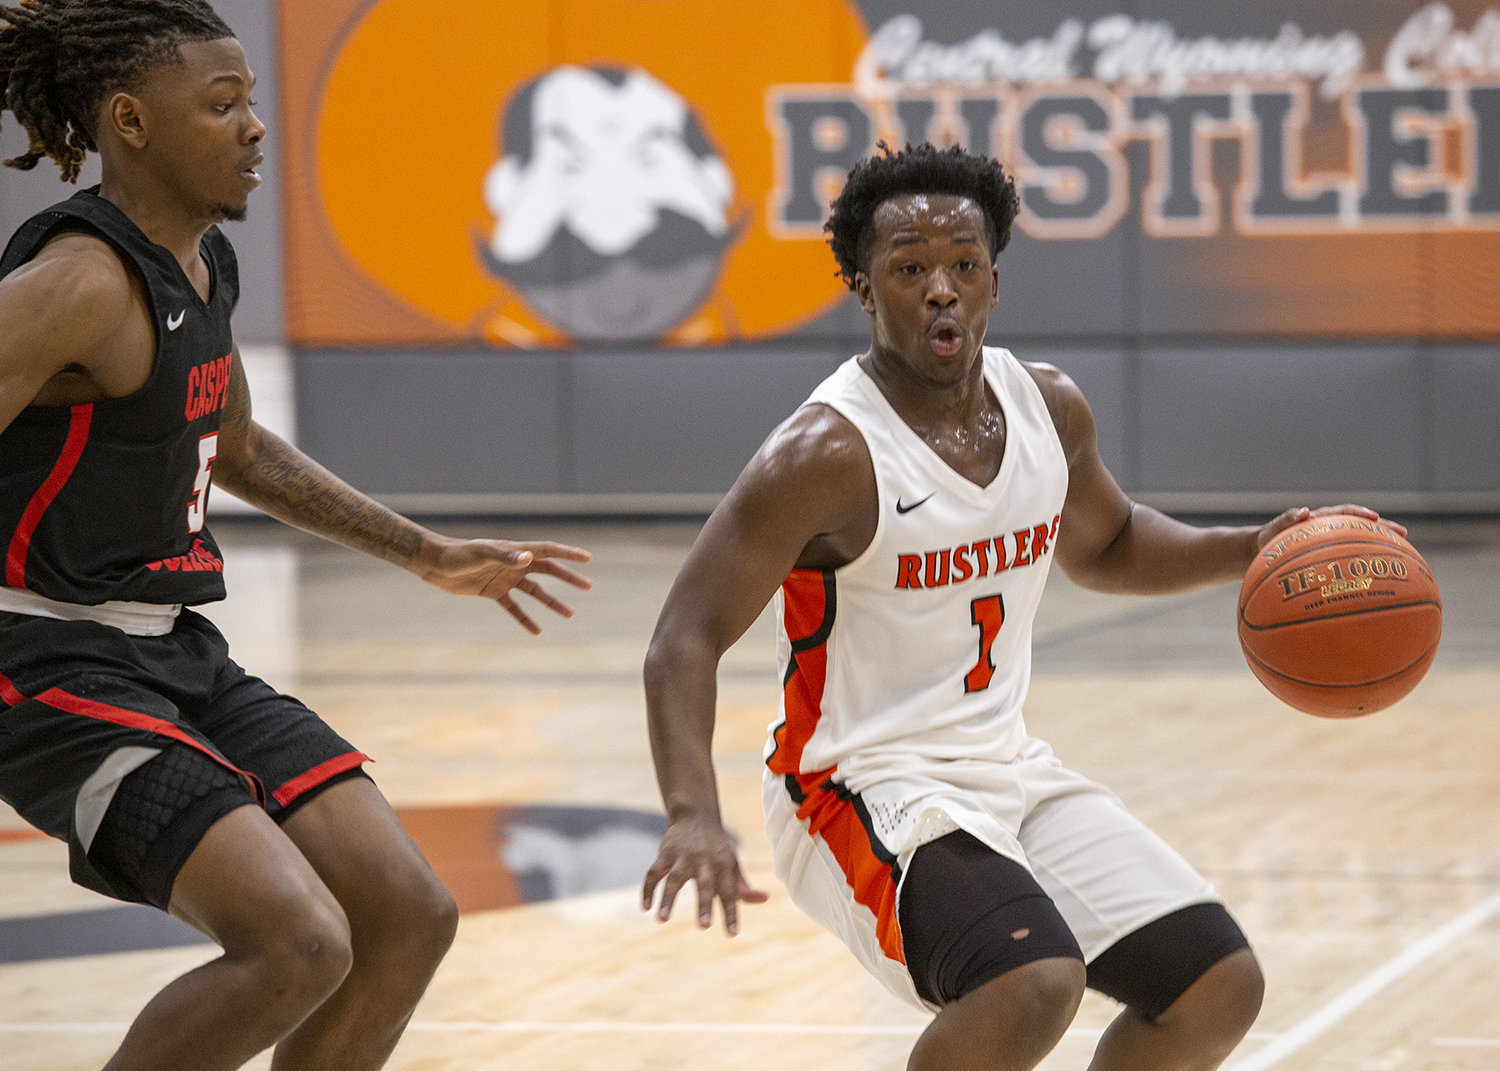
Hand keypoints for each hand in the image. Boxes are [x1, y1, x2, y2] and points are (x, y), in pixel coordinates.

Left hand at [417, 536, 591, 632]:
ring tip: (569, 614)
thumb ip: (505, 556)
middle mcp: (514, 564)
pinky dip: (524, 618)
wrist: (435, 564)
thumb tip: (528, 558)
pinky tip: (537, 631)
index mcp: (515, 551)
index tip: (588, 558)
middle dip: (568, 578)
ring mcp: (505, 579)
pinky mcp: (493, 592)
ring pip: (535, 592)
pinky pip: (513, 607)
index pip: (548, 551)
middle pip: (548, 571)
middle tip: (588, 586)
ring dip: (551, 602)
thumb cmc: (458, 554)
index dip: (568, 554)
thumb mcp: (481, 554)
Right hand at [642, 817, 767, 935]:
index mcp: (724, 865)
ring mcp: (683, 857)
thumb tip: (764, 899)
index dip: (732, 913)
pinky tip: (646, 907)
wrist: (696, 816)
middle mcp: (704, 861)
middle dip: (704, 904)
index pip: (730, 892)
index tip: (732, 934)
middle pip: (705, 884)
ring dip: (668, 898)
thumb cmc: (717, 848)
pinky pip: (653, 872)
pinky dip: (648, 889)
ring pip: (674, 878)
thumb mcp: (733, 864)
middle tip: (704, 926)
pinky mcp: (665, 854)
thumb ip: (743, 885)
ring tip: (661, 919)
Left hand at [1256, 504, 1407, 549]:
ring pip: (1361, 542)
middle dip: (1383, 528)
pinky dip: (1366, 564)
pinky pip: (1352, 559)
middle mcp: (1332, 529)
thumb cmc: (1270, 540)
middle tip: (1403, 534)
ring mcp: (1334, 543)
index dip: (1359, 514)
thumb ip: (1286, 519)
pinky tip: (1380, 580)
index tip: (1374, 518)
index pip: (1344, 512)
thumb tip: (1303, 511)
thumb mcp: (1274, 530)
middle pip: (1362, 526)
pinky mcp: (1333, 557)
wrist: (1264, 552)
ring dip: (1380, 546)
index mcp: (1321, 519)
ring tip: (1404, 554)